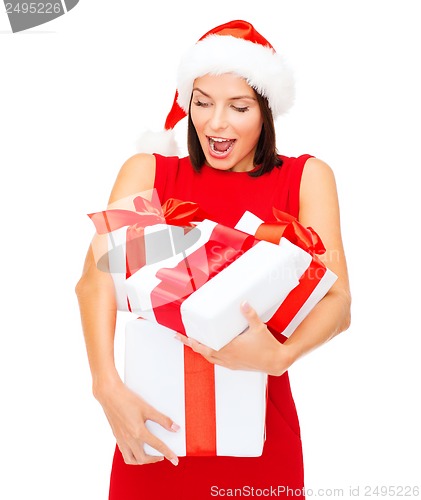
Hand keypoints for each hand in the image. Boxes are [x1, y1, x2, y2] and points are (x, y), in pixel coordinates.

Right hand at [95, 379, 179, 465]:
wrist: (109, 394)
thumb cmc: (128, 399)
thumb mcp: (148, 408)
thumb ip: (162, 420)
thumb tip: (176, 428)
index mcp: (138, 432)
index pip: (157, 446)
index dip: (168, 453)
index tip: (175, 460)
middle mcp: (129, 439)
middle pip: (143, 458)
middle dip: (154, 460)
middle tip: (162, 456)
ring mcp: (121, 439)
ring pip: (131, 459)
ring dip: (141, 461)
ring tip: (149, 455)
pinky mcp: (116, 436)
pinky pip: (124, 453)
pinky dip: (132, 456)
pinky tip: (136, 448)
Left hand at [175, 301, 293, 375]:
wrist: (277, 362)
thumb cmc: (268, 346)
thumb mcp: (258, 327)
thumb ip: (250, 314)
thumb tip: (243, 303)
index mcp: (229, 349)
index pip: (204, 346)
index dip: (190, 341)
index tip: (180, 335)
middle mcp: (227, 357)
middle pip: (202, 352)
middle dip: (191, 344)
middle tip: (182, 337)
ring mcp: (230, 363)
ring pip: (209, 358)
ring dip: (200, 350)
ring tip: (194, 343)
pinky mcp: (235, 366)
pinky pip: (218, 361)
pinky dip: (211, 356)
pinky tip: (212, 350)